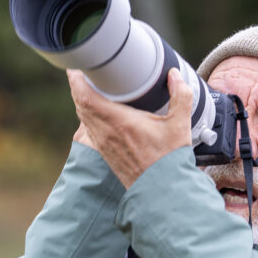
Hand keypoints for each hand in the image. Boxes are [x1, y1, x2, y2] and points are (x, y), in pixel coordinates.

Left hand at [68, 68, 193, 187]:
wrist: (161, 191)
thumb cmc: (169, 160)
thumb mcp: (180, 125)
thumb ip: (181, 96)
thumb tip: (174, 75)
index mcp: (119, 122)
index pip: (86, 97)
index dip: (76, 80)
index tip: (78, 66)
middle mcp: (105, 133)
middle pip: (80, 104)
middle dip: (78, 86)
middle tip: (83, 70)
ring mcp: (102, 144)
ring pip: (83, 117)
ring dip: (82, 100)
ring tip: (88, 86)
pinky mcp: (104, 152)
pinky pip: (89, 129)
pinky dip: (88, 115)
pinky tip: (98, 110)